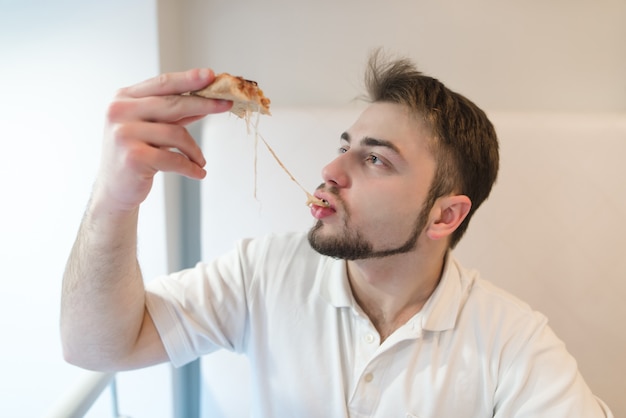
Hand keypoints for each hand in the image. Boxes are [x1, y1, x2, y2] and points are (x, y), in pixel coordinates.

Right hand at [93, 68, 231, 211]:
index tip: (210, 75)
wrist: (114, 189)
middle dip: (203, 104)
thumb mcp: (153, 128)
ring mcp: (124, 134)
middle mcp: (119, 112)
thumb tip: (206, 102)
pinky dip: (190, 167)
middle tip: (225, 105)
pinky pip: (174, 159)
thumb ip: (174, 115)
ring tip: (200, 161)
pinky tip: (199, 172)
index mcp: (123, 98)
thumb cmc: (135, 154)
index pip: (162, 83)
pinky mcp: (133, 157)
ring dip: (194, 150)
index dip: (188, 79)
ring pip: (176, 134)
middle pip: (172, 104)